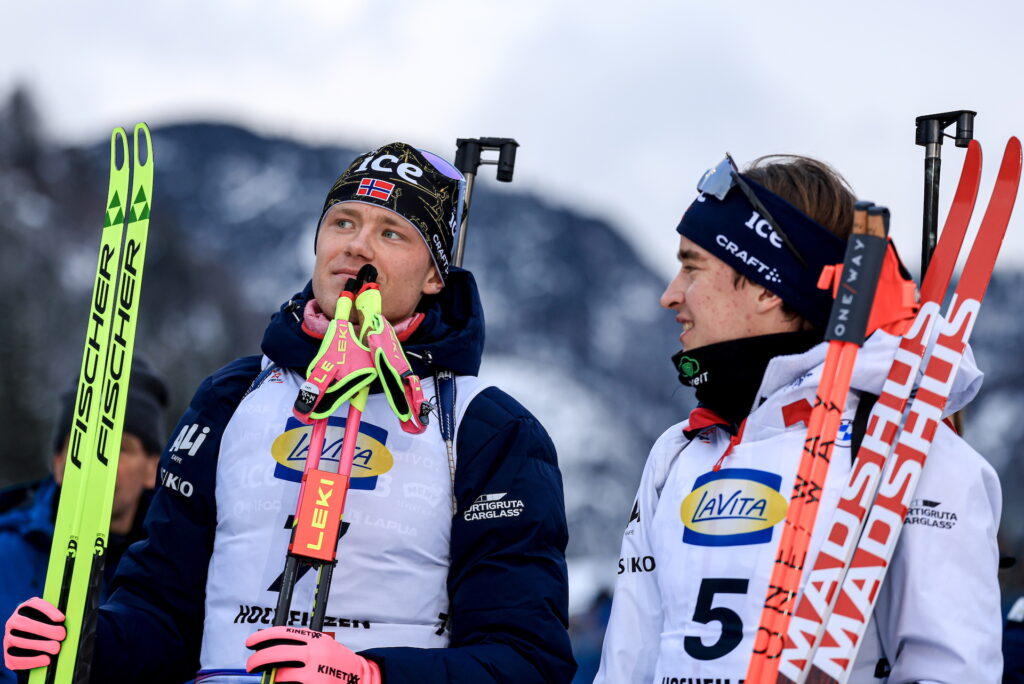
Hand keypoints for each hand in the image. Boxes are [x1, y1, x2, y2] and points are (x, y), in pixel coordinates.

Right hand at [4, 597, 65, 670]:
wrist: (30, 649)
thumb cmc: (46, 629)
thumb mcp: (49, 619)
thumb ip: (55, 618)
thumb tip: (66, 620)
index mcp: (24, 609)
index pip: (34, 605)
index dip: (48, 611)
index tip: (61, 618)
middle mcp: (13, 622)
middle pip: (26, 624)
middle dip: (45, 629)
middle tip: (62, 635)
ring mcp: (8, 639)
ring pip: (20, 641)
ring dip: (40, 645)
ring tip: (56, 648)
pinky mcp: (7, 655)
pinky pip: (16, 658)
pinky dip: (32, 660)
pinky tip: (47, 660)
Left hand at [246, 626, 380, 683]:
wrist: (362, 678)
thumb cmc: (339, 664)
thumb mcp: (324, 647)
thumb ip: (303, 646)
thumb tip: (273, 649)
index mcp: (316, 639)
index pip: (284, 632)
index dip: (263, 636)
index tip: (251, 641)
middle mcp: (315, 654)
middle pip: (276, 654)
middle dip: (258, 660)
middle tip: (251, 665)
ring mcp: (315, 673)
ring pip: (280, 675)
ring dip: (273, 679)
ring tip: (272, 680)